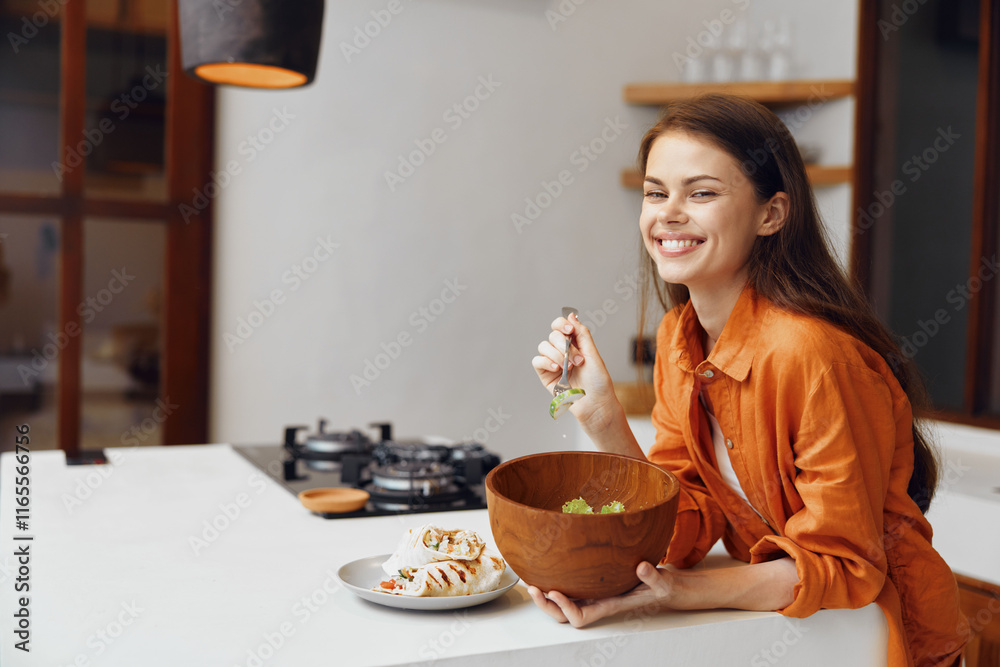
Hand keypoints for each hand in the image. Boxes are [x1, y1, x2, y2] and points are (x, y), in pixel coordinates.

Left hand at [526, 561, 674, 627]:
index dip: (565, 608)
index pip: (581, 617)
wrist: (663, 587)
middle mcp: (597, 603)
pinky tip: (546, 572)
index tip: (555, 591)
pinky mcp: (592, 585)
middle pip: (564, 615)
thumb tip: (642, 568)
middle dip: (547, 606)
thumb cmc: (661, 588)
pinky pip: (569, 589)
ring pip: (563, 605)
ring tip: (532, 584)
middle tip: (533, 589)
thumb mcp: (662, 583)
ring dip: (546, 598)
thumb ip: (653, 577)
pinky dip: (555, 584)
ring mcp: (593, 595)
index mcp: (608, 606)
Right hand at [531, 313, 617, 428]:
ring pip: (544, 346)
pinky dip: (546, 362)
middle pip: (552, 335)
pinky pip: (537, 361)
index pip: (561, 326)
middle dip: (564, 346)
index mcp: (575, 344)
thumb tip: (571, 315)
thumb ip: (581, 334)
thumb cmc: (598, 382)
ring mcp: (553, 363)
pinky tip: (557, 369)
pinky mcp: (545, 375)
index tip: (569, 331)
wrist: (595, 404)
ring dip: (557, 355)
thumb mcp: (593, 354)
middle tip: (578, 360)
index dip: (562, 324)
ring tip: (569, 367)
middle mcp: (562, 351)